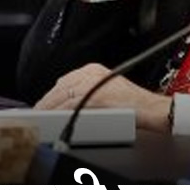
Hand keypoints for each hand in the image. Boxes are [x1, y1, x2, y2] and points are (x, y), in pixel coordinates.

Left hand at [33, 63, 172, 131]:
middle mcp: (91, 73)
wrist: (152, 109)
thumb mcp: (107, 91)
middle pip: (60, 87)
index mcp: (93, 70)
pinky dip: (59, 113)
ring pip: (62, 95)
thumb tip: (67, 104)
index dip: (51, 95)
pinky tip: (53, 119)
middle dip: (47, 101)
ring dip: (49, 108)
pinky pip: (70, 105)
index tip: (43, 104)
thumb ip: (88, 92)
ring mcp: (92, 83)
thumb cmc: (134, 105)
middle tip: (37, 113)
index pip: (64, 81)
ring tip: (40, 118)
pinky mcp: (94, 96)